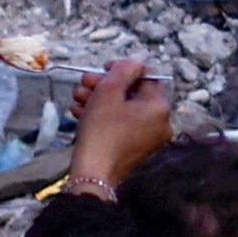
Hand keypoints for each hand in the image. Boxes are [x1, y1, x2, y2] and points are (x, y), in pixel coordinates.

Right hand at [66, 58, 175, 190]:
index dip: (124, 67)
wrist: (93, 174)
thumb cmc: (101, 130)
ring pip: (123, 110)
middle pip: (132, 93)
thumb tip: (133, 62)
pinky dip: (102, 117)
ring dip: (98, 100)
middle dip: (104, 85)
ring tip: (77, 98)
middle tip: (84, 83)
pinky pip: (121, 126)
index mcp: (160, 107)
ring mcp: (148, 138)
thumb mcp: (109, 91)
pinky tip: (80, 113)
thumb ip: (123, 70)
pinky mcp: (134, 150)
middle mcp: (160, 123)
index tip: (103, 67)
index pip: (147, 75)